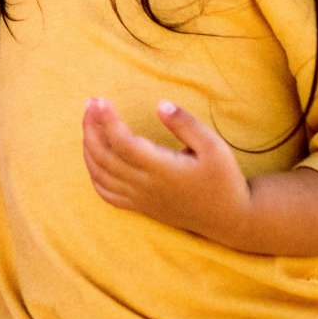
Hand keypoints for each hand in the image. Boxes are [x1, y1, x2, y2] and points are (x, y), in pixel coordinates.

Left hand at [79, 97, 248, 244]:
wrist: (229, 218)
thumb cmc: (223, 179)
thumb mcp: (213, 146)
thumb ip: (186, 124)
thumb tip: (160, 104)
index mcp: (162, 169)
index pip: (122, 142)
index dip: (107, 120)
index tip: (100, 100)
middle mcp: (146, 186)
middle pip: (104, 156)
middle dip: (91, 127)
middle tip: (90, 104)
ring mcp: (140, 199)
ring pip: (100, 174)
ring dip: (88, 147)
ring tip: (89, 123)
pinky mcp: (140, 207)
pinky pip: (106, 194)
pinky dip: (93, 174)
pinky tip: (94, 157)